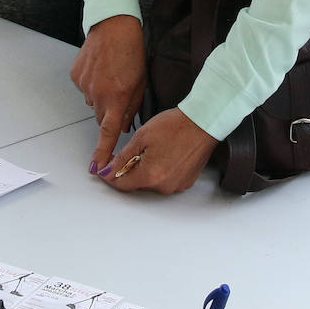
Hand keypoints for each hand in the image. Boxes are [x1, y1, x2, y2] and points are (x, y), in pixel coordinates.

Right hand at [71, 14, 145, 169]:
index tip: (97, 168)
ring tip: (111, 74)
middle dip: (109, 111)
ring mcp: (84, 86)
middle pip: (101, 116)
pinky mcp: (76, 76)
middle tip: (119, 92)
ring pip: (92, 101)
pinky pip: (84, 88)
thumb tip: (124, 126)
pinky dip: (92, 82)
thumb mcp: (140, 83)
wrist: (113, 27)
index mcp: (117, 99)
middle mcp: (98, 95)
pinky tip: (100, 68)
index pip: (108, 133)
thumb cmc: (131, 52)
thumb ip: (131, 108)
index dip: (102, 153)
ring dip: (101, 94)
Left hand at [100, 107, 217, 195]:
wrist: (203, 122)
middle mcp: (164, 186)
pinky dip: (159, 170)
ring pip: (151, 182)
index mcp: (150, 176)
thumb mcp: (141, 138)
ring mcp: (177, 186)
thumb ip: (122, 158)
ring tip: (152, 149)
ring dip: (145, 170)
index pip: (121, 185)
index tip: (106, 166)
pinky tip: (163, 154)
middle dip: (128, 170)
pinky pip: (165, 180)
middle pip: (136, 184)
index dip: (110, 175)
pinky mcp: (185, 182)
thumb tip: (107, 171)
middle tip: (131, 150)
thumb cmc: (176, 126)